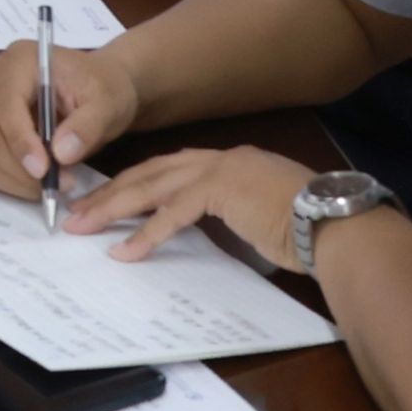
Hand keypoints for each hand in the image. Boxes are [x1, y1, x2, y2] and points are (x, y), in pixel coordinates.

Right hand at [0, 37, 151, 202]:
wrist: (100, 89)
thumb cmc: (104, 88)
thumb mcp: (107, 103)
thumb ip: (86, 126)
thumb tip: (61, 153)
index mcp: (19, 61)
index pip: (6, 104)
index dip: (20, 140)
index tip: (42, 171)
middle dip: (20, 167)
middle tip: (59, 185)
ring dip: (15, 179)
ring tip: (54, 185)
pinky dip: (9, 181)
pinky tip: (37, 184)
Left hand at [69, 143, 313, 267]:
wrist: (337, 228)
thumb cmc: (305, 231)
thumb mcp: (257, 218)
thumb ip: (227, 216)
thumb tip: (197, 232)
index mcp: (228, 163)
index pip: (166, 169)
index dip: (130, 185)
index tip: (101, 201)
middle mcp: (220, 159)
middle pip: (149, 172)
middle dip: (108, 193)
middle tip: (74, 213)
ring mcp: (221, 170)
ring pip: (152, 186)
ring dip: (113, 207)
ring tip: (82, 227)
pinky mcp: (223, 190)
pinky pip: (173, 212)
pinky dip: (145, 232)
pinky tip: (125, 251)